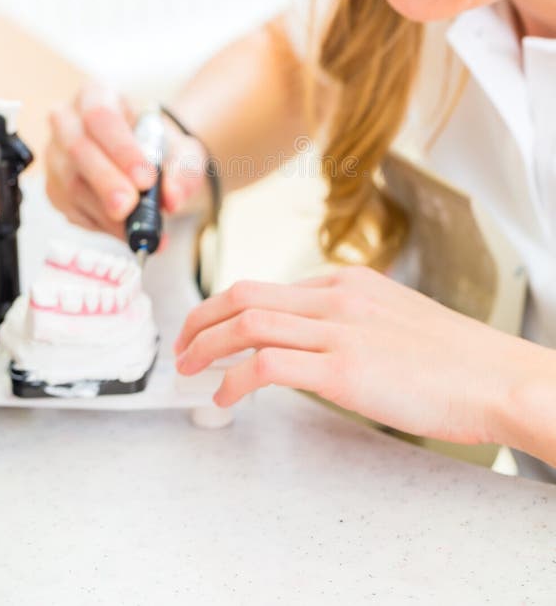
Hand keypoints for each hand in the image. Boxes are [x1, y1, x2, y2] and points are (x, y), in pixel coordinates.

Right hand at [46, 81, 207, 236]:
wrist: (147, 161)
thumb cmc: (158, 146)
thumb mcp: (182, 150)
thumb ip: (183, 170)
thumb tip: (172, 197)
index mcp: (96, 95)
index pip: (100, 116)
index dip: (121, 149)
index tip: (145, 178)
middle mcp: (67, 122)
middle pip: (79, 150)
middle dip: (107, 182)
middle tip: (130, 206)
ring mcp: (56, 157)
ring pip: (72, 185)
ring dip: (106, 211)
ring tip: (138, 227)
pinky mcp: (55, 190)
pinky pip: (73, 210)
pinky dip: (103, 226)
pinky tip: (127, 231)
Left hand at [174, 266, 518, 445]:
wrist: (498, 376)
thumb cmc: (455, 359)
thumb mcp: (396, 319)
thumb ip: (352, 322)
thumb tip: (316, 345)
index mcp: (348, 283)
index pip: (271, 287)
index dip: (231, 308)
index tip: (215, 329)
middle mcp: (337, 297)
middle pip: (245, 293)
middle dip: (202, 317)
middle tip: (182, 344)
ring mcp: (339, 330)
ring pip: (248, 322)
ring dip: (206, 344)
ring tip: (187, 368)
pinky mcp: (343, 369)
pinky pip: (266, 364)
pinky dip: (234, 379)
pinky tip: (224, 396)